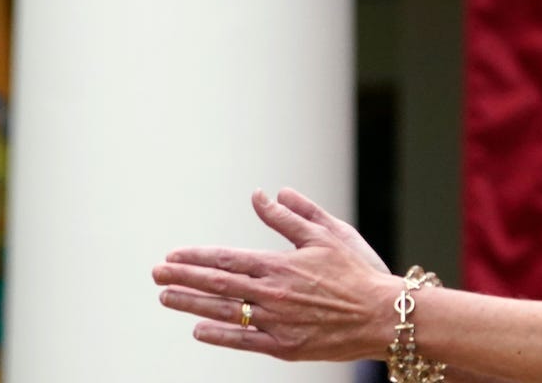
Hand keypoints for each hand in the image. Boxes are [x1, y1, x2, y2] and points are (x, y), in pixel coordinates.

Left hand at [153, 188, 396, 361]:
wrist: (386, 316)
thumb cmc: (359, 272)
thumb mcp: (326, 234)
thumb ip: (291, 215)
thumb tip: (263, 194)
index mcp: (279, 265)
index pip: (225, 259)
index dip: (195, 258)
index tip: (171, 256)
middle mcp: (272, 294)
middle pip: (215, 284)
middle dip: (181, 279)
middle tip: (155, 274)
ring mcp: (276, 322)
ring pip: (223, 312)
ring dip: (190, 304)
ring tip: (165, 297)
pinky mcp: (285, 347)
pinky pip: (244, 341)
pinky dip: (218, 335)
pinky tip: (197, 329)